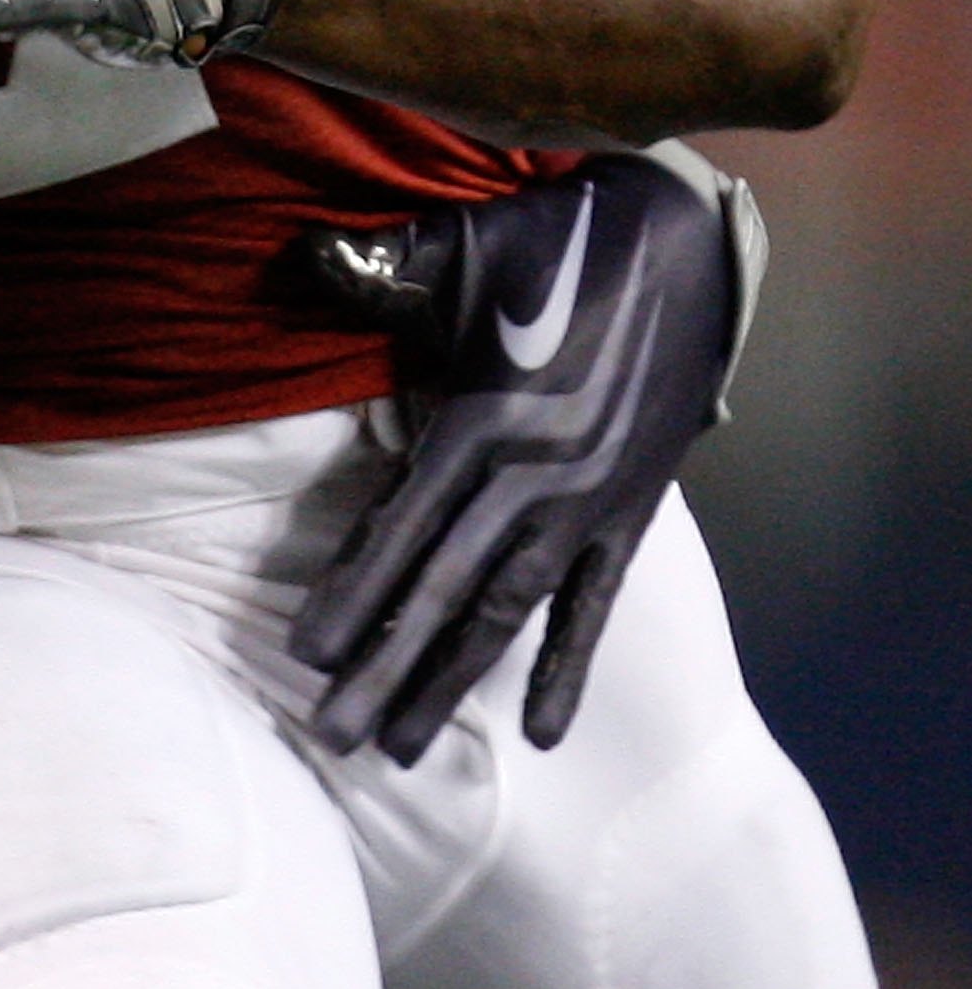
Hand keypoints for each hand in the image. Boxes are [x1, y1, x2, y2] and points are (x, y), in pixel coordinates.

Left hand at [290, 143, 766, 765]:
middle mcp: (531, 479)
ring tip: (400, 749)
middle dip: (384, 666)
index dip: (354, 590)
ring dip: (450, 679)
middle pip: (444, 590)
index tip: (307, 654)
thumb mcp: (466, 241)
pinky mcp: (629, 514)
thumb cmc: (557, 239)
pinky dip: (565, 668)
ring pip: (505, 612)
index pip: (403, 525)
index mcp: (482, 420)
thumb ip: (384, 262)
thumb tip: (304, 254)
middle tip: (331, 737)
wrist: (685, 252)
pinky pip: (592, 609)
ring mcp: (585, 505)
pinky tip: (541, 734)